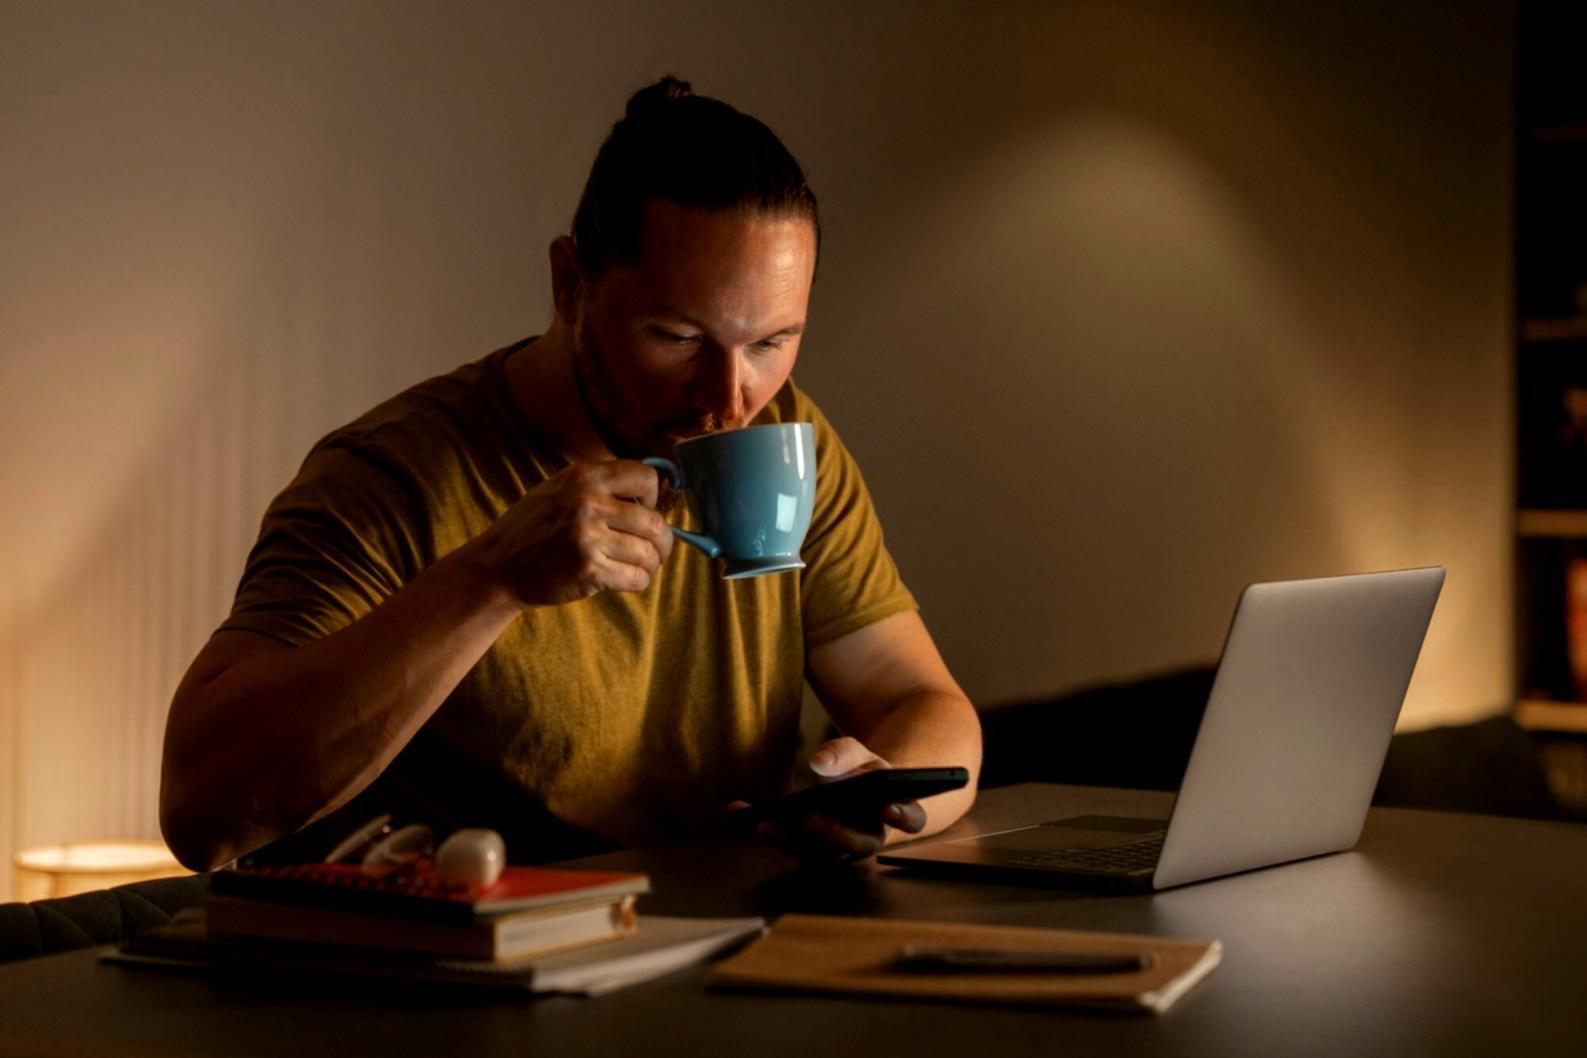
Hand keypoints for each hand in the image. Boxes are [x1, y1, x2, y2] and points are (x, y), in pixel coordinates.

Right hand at [466, 460, 674, 606]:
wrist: (498, 568)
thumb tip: (650, 494)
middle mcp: (588, 502)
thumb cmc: (533, 529)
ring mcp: (588, 536)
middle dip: (661, 541)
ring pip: (649, 553)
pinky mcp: (588, 569)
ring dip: (650, 565)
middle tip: (654, 551)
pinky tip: (626, 580)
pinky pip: (636, 578)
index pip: (646, 477)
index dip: (653, 497)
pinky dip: (638, 582)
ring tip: (638, 567)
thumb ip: (599, 485)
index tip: (645, 512)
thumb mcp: (559, 489)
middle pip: (655, 523)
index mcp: (584, 476)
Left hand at [742, 736, 927, 863]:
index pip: (910, 819)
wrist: (856, 789)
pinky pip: (789, 843)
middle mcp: (869, 837)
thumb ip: (843, 754)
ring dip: (790, 841)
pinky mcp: (811, 849)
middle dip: (834, 834)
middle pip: (857, 845)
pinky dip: (764, 828)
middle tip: (812, 820)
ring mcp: (839, 849)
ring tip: (764, 823)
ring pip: (818, 854)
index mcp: (895, 812)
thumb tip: (819, 764)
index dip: (902, 815)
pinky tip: (738, 811)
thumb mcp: (858, 753)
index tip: (889, 808)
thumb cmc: (864, 771)